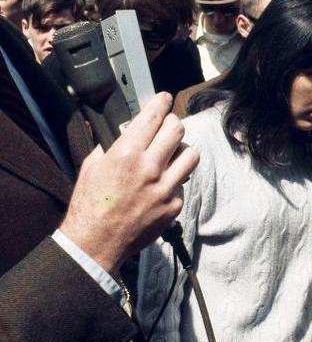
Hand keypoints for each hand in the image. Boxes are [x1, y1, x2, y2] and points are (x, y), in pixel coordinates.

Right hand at [60, 93, 199, 275]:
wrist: (95, 243)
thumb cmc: (90, 204)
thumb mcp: (93, 165)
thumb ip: (112, 144)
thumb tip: (127, 129)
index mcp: (127, 154)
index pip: (153, 116)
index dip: (161, 102)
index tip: (165, 98)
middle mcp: (150, 168)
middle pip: (177, 130)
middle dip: (172, 124)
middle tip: (167, 126)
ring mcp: (165, 188)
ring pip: (191, 155)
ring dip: (181, 151)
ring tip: (170, 156)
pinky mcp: (174, 205)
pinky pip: (183, 184)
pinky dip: (174, 182)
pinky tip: (160, 187)